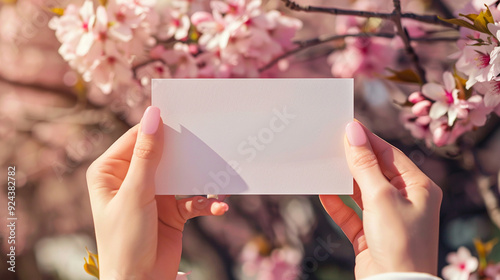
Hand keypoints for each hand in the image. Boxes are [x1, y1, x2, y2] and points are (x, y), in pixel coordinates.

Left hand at [86, 106, 228, 279]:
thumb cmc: (125, 240)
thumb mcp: (135, 194)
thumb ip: (147, 155)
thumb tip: (153, 116)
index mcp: (110, 171)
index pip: (137, 138)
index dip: (158, 126)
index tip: (183, 114)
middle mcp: (131, 179)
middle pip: (162, 153)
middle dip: (185, 151)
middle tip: (207, 138)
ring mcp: (154, 194)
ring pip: (182, 175)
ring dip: (199, 178)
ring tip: (219, 174)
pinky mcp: (173, 210)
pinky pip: (193, 200)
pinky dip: (206, 203)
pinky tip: (219, 206)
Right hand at [320, 121, 441, 278]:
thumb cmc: (399, 242)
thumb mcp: (380, 196)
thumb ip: (364, 164)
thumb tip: (354, 131)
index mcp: (419, 187)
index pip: (390, 154)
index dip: (368, 139)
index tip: (346, 126)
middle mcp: (405, 200)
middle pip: (375, 171)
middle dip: (353, 159)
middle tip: (331, 142)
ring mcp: (387, 217)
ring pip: (361, 191)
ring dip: (343, 181)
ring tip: (324, 164)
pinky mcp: (370, 233)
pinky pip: (351, 212)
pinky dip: (337, 204)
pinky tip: (323, 192)